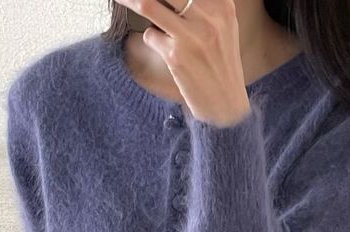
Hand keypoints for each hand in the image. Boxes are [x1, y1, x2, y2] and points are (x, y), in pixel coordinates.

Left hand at [118, 0, 251, 125]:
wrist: (226, 103)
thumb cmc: (221, 64)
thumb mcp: (224, 26)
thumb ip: (205, 6)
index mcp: (222, 5)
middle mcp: (208, 17)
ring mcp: (190, 36)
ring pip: (148, 4)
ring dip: (131, 1)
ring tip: (123, 0)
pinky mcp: (175, 56)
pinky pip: (149, 35)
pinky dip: (151, 38)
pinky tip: (163, 47)